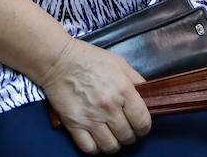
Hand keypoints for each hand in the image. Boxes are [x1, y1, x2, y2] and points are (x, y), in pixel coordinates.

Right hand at [38, 38, 150, 154]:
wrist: (57, 60)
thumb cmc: (87, 59)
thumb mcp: (119, 63)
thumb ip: (136, 81)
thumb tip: (148, 97)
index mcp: (123, 90)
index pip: (143, 123)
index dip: (143, 127)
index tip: (139, 125)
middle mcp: (108, 107)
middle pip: (128, 137)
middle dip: (129, 134)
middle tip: (123, 127)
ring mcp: (91, 117)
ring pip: (110, 147)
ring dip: (113, 143)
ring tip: (110, 134)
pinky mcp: (74, 124)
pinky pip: (89, 148)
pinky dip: (95, 147)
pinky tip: (96, 137)